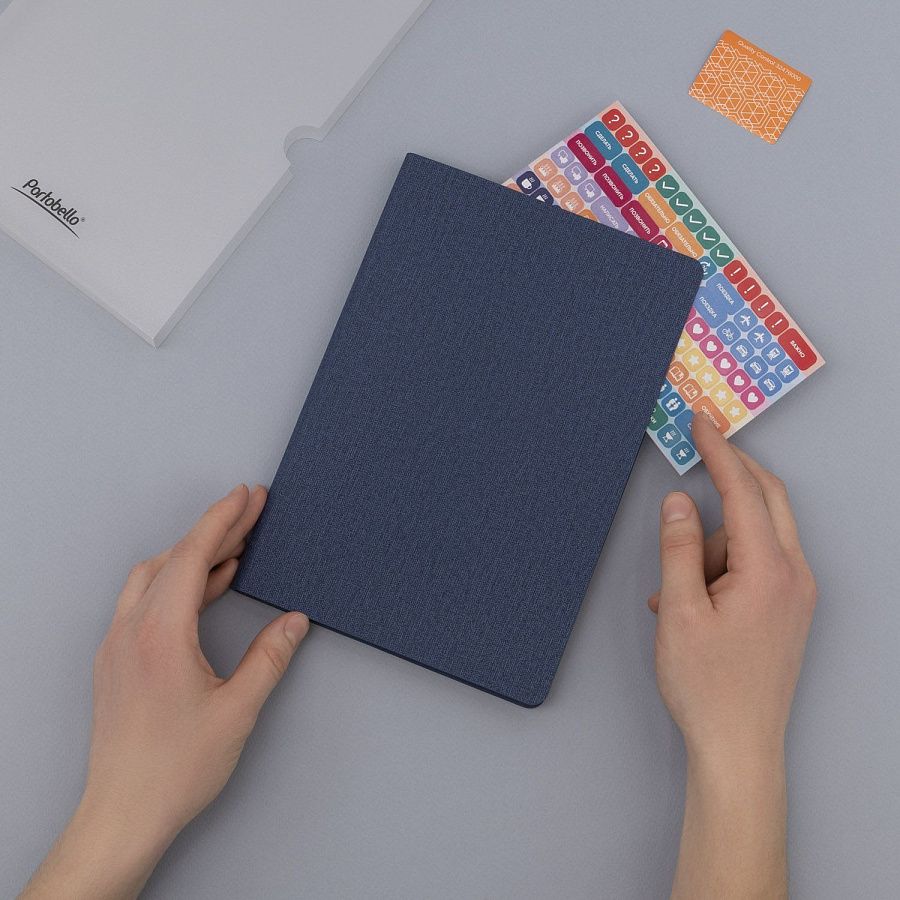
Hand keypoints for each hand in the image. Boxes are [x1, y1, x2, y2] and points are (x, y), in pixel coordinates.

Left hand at [22, 485, 308, 899]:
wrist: (123, 814)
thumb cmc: (175, 769)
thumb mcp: (238, 710)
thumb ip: (269, 658)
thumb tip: (293, 622)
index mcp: (160, 633)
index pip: (194, 555)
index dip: (223, 519)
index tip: (247, 495)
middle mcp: (131, 630)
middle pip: (175, 559)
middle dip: (215, 530)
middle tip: (250, 511)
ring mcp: (117, 644)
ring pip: (154, 576)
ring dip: (193, 555)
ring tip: (234, 549)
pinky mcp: (115, 661)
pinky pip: (143, 601)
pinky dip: (176, 583)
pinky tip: (204, 590)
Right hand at [651, 413, 816, 898]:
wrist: (739, 747)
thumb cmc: (708, 686)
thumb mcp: (678, 611)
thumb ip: (678, 547)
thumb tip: (680, 501)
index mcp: (769, 571)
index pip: (744, 491)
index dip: (718, 452)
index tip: (701, 421)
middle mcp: (794, 576)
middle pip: (766, 500)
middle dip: (731, 476)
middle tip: (698, 453)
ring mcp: (796, 593)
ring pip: (755, 535)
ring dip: (713, 543)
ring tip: (675, 593)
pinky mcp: (789, 609)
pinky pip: (757, 563)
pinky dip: (722, 566)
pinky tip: (691, 601)